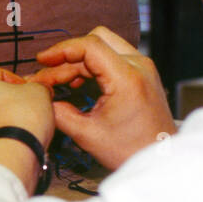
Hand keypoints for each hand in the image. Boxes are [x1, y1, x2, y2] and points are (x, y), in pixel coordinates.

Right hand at [29, 26, 175, 169]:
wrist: (160, 159)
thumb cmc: (130, 150)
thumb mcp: (87, 135)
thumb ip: (59, 113)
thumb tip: (42, 97)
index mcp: (127, 78)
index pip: (89, 46)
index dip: (61, 50)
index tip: (42, 61)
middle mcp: (139, 65)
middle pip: (94, 42)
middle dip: (66, 58)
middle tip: (46, 78)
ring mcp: (142, 67)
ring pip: (103, 47)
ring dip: (78, 61)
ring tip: (59, 82)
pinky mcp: (142, 73)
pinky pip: (112, 57)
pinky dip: (91, 66)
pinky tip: (77, 83)